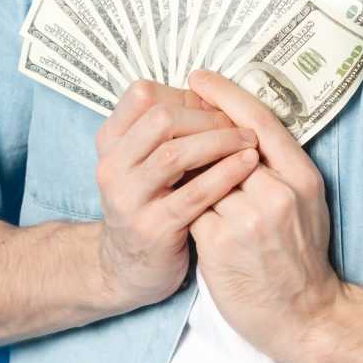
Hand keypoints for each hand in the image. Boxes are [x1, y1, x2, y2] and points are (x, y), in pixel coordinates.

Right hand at [92, 80, 259, 310]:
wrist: (130, 268)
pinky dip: (225, 175)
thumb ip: (172, 132)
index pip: (142, 95)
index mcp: (111, 142)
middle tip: (241, 126)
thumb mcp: (149, 163)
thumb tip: (217, 96)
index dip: (185, 94)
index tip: (216, 105)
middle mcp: (112, 166)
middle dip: (208, 117)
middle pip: (160, 119)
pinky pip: (193, 194)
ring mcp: (128, 199)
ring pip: (175, 153)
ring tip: (250, 143)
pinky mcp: (152, 229)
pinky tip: (248, 166)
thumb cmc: (152, 205)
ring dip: (220, 142)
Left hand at [184, 67, 345, 362]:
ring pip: (203, 178)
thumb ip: (280, 168)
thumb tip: (243, 132)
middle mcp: (278, 193)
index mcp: (302, 178)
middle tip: (171, 124)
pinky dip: (186, 210)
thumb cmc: (302, 260)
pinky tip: (183, 215)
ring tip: (176, 179)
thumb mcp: (307, 204)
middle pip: (224, 146)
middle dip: (197, 140)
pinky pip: (192, 209)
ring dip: (190, 180)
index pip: (260, 122)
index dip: (226, 95)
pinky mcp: (221, 243)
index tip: (200, 78)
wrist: (305, 317)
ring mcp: (249, 218)